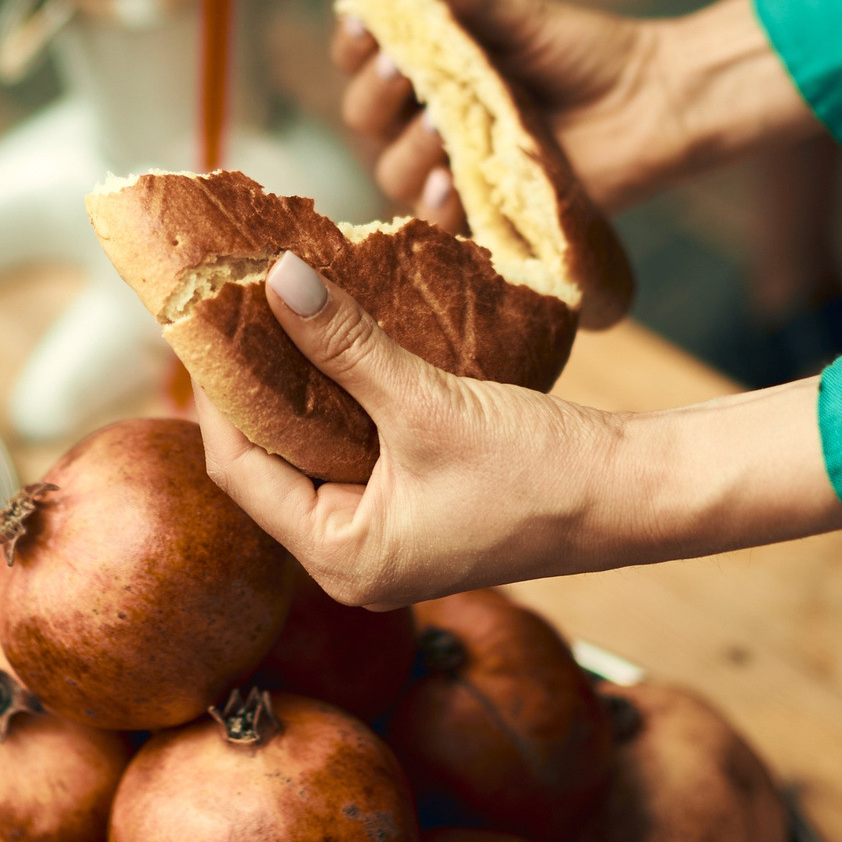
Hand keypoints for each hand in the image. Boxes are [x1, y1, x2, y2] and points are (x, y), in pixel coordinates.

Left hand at [199, 253, 841, 607]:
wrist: (634, 494)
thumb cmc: (539, 472)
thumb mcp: (427, 403)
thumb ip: (346, 345)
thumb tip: (274, 280)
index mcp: (341, 558)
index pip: (240, 474)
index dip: (217, 399)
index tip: (208, 328)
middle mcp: (353, 560)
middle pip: (271, 465)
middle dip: (258, 389)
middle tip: (239, 313)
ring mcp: (388, 537)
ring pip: (315, 453)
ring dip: (302, 389)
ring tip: (282, 317)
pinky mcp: (419, 509)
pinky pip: (357, 450)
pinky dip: (345, 400)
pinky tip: (341, 346)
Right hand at [331, 0, 824, 227]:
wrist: (655, 102)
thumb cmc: (588, 53)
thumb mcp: (519, 17)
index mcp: (430, 63)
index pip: (362, 55)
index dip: (352, 42)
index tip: (363, 19)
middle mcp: (430, 116)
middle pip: (364, 116)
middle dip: (373, 90)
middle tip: (399, 67)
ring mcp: (454, 166)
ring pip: (391, 169)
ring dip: (406, 147)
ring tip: (442, 122)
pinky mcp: (485, 211)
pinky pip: (438, 221)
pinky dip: (434, 205)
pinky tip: (446, 182)